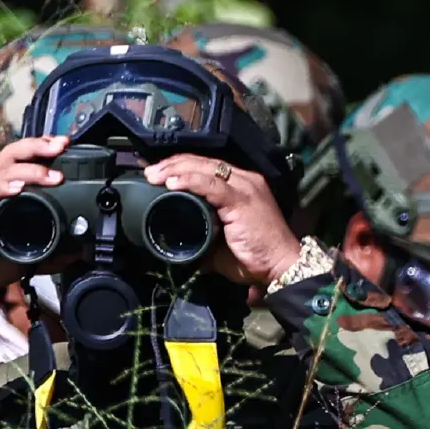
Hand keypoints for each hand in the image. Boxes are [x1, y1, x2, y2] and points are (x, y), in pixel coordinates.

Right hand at [0, 136, 74, 290]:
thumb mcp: (29, 255)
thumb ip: (53, 253)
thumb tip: (77, 252)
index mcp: (7, 192)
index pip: (24, 159)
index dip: (43, 148)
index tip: (67, 144)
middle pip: (14, 154)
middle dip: (39, 146)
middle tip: (62, 146)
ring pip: (5, 171)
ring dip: (31, 170)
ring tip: (53, 177)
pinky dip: (3, 188)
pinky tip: (18, 188)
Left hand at [144, 154, 299, 286]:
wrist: (281, 266)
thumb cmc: (255, 258)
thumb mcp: (222, 247)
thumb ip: (204, 240)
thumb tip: (181, 246)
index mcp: (240, 185)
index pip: (205, 166)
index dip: (179, 166)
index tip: (156, 173)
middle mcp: (243, 180)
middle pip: (201, 162)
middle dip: (171, 164)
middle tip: (148, 172)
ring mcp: (244, 187)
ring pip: (203, 168)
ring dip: (174, 170)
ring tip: (154, 176)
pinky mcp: (242, 199)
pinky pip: (212, 184)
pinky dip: (189, 181)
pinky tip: (172, 182)